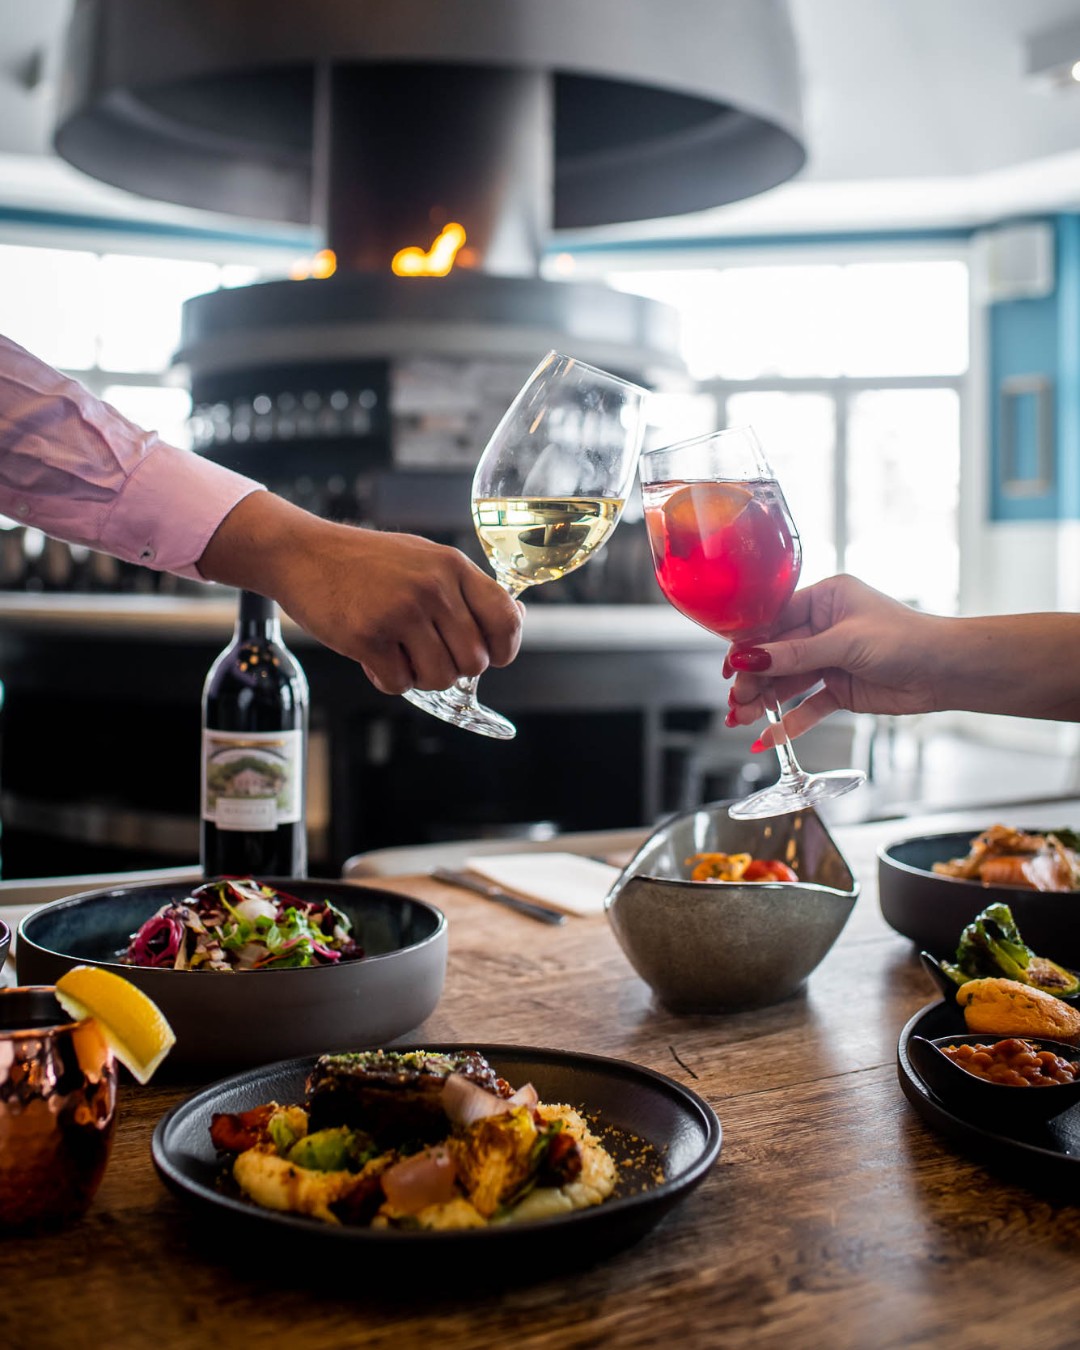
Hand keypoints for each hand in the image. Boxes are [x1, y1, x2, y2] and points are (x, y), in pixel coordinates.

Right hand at [198, 491, 523, 694]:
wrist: (302, 553)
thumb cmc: (366, 562)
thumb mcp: (425, 559)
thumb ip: (466, 590)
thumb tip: (514, 621)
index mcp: (452, 566)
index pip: (506, 619)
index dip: (504, 649)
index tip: (492, 657)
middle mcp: (431, 587)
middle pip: (474, 662)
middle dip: (453, 668)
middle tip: (426, 652)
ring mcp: (399, 612)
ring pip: (440, 679)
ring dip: (420, 677)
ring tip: (399, 653)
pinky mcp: (366, 636)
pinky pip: (399, 685)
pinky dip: (388, 679)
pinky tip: (374, 656)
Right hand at [724, 575, 944, 745]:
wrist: (948, 671)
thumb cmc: (907, 640)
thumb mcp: (845, 642)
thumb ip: (795, 654)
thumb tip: (750, 657)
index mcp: (825, 599)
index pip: (774, 620)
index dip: (750, 643)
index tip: (730, 665)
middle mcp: (824, 627)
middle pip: (776, 654)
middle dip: (754, 679)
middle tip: (735, 700)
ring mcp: (831, 659)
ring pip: (788, 681)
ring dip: (765, 701)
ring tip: (740, 719)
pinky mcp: (840, 689)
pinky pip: (808, 705)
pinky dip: (790, 722)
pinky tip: (770, 735)